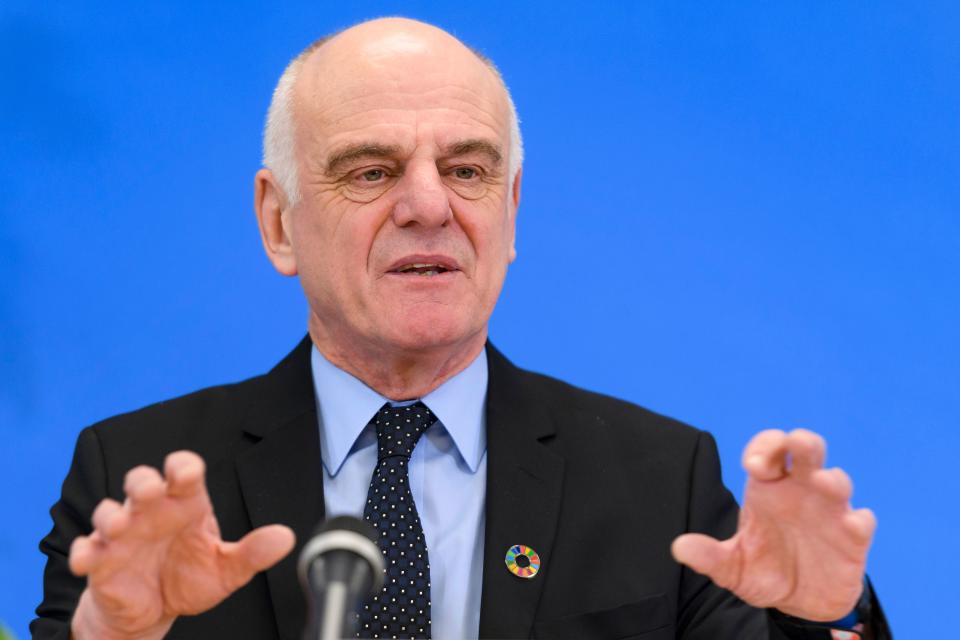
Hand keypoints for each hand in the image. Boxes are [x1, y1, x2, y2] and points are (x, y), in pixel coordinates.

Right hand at [69, 451, 294, 639]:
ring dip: (111, 514)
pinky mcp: (100, 561)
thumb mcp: (226, 568)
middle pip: (141, 482)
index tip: (186, 471)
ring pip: (109, 511)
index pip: (184, 473)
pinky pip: (86, 549)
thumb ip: (253, 552)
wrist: (154, 612)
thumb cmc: (188, 577)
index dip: (183, 466)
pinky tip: (88, 558)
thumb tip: (286, 538)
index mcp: (185, 506)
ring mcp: (123, 535)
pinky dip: (84, 551)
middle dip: (142, 482)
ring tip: (119, 526)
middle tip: (148, 492)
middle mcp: (152, 513)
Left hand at [671, 429, 875, 620]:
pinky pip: (862, 520)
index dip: (763, 448)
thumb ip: (709, 556)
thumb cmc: (765, 573)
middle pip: (806, 449)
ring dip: (833, 479)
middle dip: (803, 441)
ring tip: (824, 484)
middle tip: (795, 445)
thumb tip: (679, 548)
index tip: (755, 466)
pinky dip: (858, 520)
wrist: (800, 605)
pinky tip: (851, 526)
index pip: (767, 450)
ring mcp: (829, 511)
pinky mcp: (852, 537)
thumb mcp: (732, 567)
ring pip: (838, 480)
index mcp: (768, 489)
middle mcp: (800, 491)